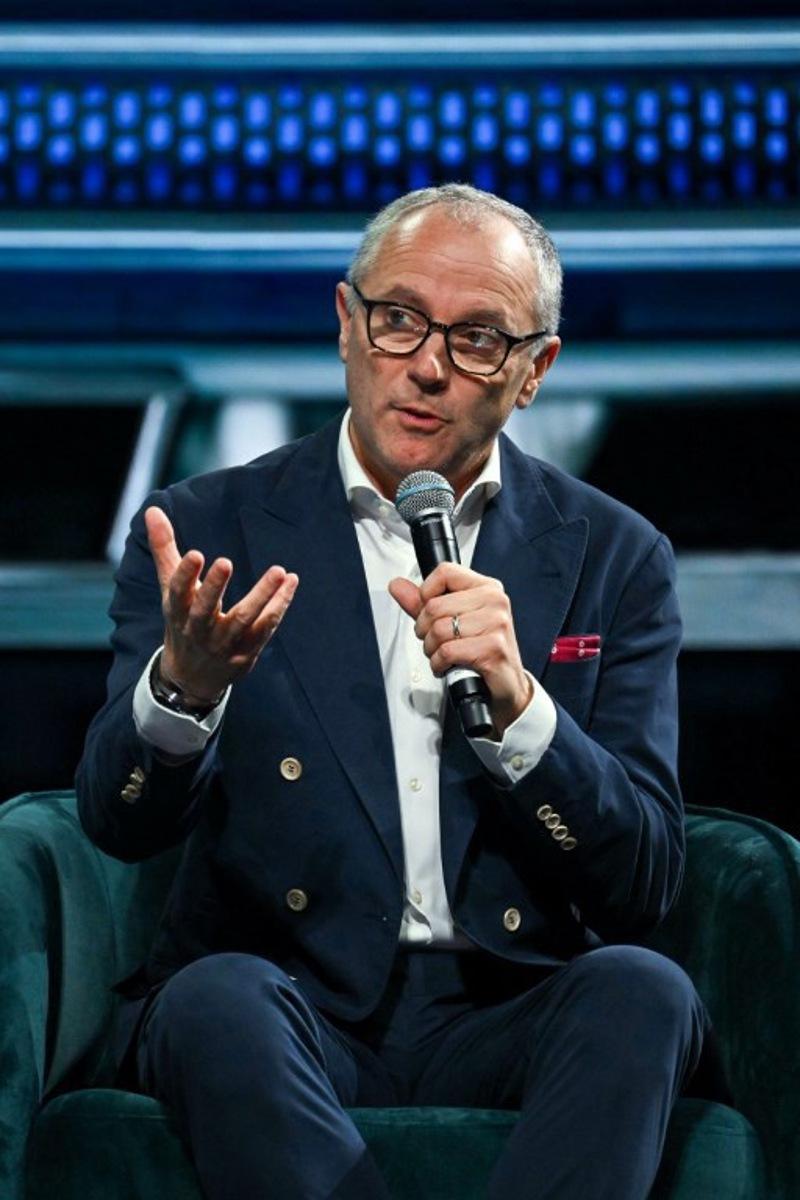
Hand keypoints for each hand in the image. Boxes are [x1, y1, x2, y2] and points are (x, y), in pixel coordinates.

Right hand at [145, 506, 298, 703]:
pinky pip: (264, 629)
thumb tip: (153, 509)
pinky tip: (290, 582)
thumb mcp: (169, 589)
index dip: (185, 574)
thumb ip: (165, 549)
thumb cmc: (182, 621)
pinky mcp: (245, 653)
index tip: (196, 554)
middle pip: (204, 610)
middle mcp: (198, 630)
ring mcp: (222, 644)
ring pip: (242, 620)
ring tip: (278, 571)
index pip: (177, 592)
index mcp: (177, 610)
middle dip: (214, 587)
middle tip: (225, 562)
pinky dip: (279, 606)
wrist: (191, 678)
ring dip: (262, 596)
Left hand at [388, 562, 531, 737]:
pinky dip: (439, 664)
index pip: (445, 572)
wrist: (507, 684)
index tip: (429, 611)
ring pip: (439, 630)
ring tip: (442, 655)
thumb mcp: (451, 621)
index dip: (425, 593)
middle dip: (424, 630)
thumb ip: (422, 603)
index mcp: (487, 588)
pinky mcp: (493, 648)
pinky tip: (448, 666)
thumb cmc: (480, 651)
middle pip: (434, 606)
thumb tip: (397, 585)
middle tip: (435, 641)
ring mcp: (496, 624)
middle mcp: (495, 601)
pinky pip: (447, 651)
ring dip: (431, 650)